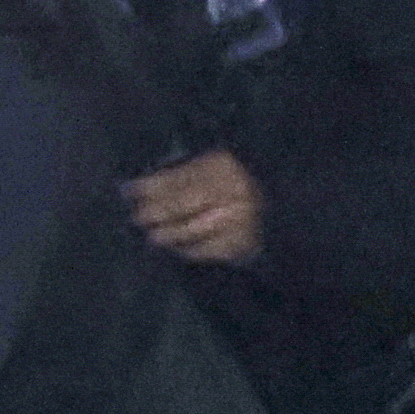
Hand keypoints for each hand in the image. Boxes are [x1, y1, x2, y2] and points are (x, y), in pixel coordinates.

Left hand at [127, 150, 265, 266]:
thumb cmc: (242, 180)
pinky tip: (176, 248)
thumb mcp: (217, 164)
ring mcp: (238, 218)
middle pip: (181, 203)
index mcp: (223, 164)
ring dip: (167, 234)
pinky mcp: (242, 242)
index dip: (151, 185)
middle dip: (154, 211)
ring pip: (191, 229)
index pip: (179, 176)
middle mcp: (231, 190)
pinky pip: (207, 249)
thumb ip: (187, 172)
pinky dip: (188, 249)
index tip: (128, 191)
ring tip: (152, 236)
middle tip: (137, 218)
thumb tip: (145, 187)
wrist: (285, 206)